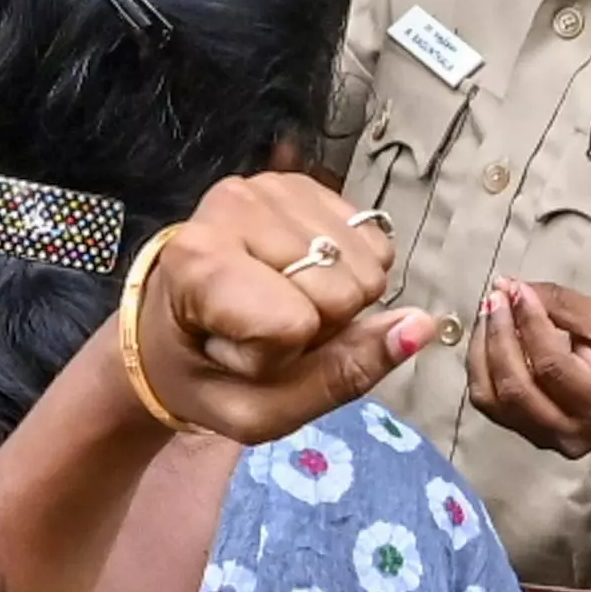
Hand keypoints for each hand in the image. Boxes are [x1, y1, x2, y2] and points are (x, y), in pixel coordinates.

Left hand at [123, 173, 435, 440]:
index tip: (240, 354)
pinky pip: (371, 237)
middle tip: (263, 330)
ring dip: (332, 298)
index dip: (282, 356)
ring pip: (367, 261)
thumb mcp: (258, 410)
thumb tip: (421, 325)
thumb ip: (340, 377)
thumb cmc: (204, 376)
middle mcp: (231, 204)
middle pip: (344, 288)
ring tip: (273, 304)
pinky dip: (349, 269)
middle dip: (316, 325)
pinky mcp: (299, 181)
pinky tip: (299, 277)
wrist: (168, 329)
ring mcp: (267, 185)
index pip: (295, 322)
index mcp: (198, 262)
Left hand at [466, 278, 590, 461]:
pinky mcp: (530, 434)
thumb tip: (512, 288)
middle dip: (499, 335)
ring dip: (484, 350)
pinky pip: (491, 403)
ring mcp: (546, 439)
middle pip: (515, 387)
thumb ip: (563, 306)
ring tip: (491, 312)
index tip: (517, 290)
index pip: (551, 366)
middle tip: (497, 296)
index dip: (529, 323)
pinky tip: (490, 336)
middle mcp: (570, 433)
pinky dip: (483, 367)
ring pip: (493, 398)